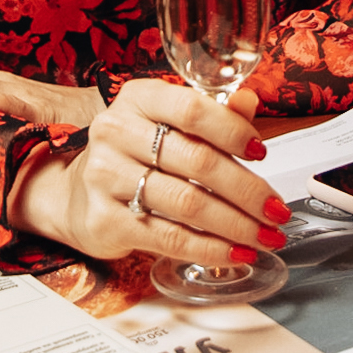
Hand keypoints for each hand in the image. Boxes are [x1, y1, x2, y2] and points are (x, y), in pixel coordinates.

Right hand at [7, 79, 288, 267]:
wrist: (75, 194)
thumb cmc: (134, 153)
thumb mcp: (167, 124)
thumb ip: (211, 114)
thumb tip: (249, 103)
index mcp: (139, 99)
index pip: (193, 109)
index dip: (234, 132)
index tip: (262, 153)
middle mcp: (117, 132)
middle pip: (198, 161)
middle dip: (248, 191)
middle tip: (277, 210)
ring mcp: (106, 176)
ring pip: (188, 203)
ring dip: (236, 225)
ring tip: (265, 236)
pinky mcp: (105, 220)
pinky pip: (169, 237)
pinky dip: (210, 248)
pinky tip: (236, 253)